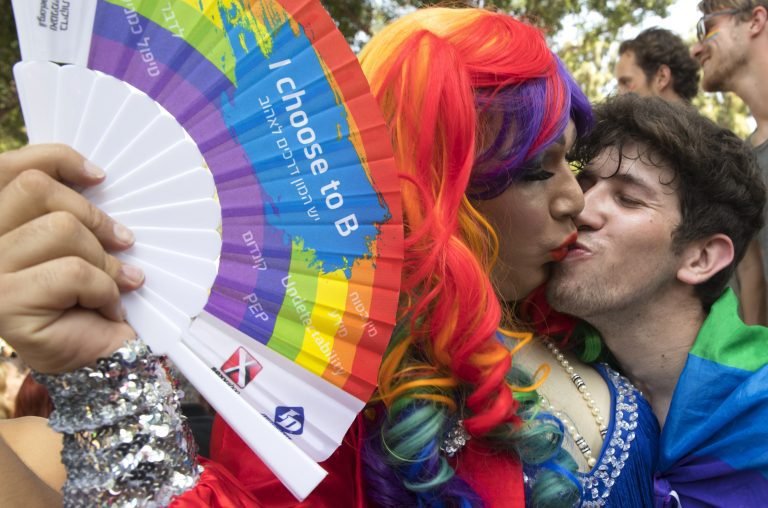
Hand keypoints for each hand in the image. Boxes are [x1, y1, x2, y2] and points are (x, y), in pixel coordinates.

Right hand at [0, 144, 143, 372]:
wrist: (102, 361)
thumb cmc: (91, 299)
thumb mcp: (82, 243)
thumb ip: (68, 209)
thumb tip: (92, 174)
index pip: (7, 167)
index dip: (54, 159)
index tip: (98, 176)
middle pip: (36, 189)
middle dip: (93, 217)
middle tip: (123, 244)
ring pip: (61, 228)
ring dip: (102, 259)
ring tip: (114, 285)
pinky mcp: (6, 304)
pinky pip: (73, 271)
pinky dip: (103, 289)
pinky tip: (106, 308)